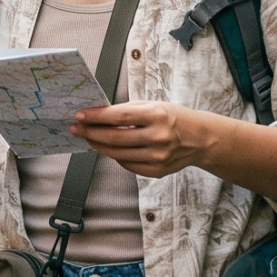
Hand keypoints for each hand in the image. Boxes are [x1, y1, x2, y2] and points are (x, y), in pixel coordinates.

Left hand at [71, 101, 214, 178]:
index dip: (96, 117)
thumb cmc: (173, 118)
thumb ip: (128, 111)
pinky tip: (109, 149)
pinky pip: (128, 165)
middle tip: (76, 129)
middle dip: (91, 133)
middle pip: (115, 138)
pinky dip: (115, 156)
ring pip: (118, 154)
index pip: (119, 116)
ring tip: (89, 138)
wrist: (199, 139)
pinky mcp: (157, 171)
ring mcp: (158, 157)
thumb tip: (98, 117)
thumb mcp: (154, 106)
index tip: (80, 115)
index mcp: (157, 115)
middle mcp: (158, 137)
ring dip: (99, 146)